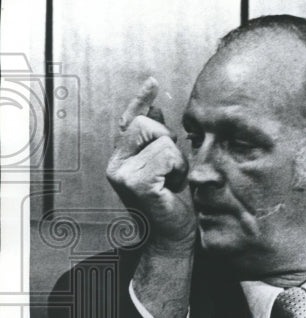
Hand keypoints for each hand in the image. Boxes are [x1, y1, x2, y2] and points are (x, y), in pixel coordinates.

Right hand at [106, 77, 194, 251]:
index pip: (130, 120)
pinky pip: (165, 155)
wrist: (176, 235)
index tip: (153, 81)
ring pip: (159, 139)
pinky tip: (172, 186)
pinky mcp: (133, 182)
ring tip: (173, 180)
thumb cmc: (176, 202)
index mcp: (124, 157)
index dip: (141, 99)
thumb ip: (160, 138)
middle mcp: (116, 163)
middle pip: (145, 123)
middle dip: (168, 140)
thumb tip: (156, 108)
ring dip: (176, 159)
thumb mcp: (170, 163)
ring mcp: (121, 173)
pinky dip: (177, 169)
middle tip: (173, 169)